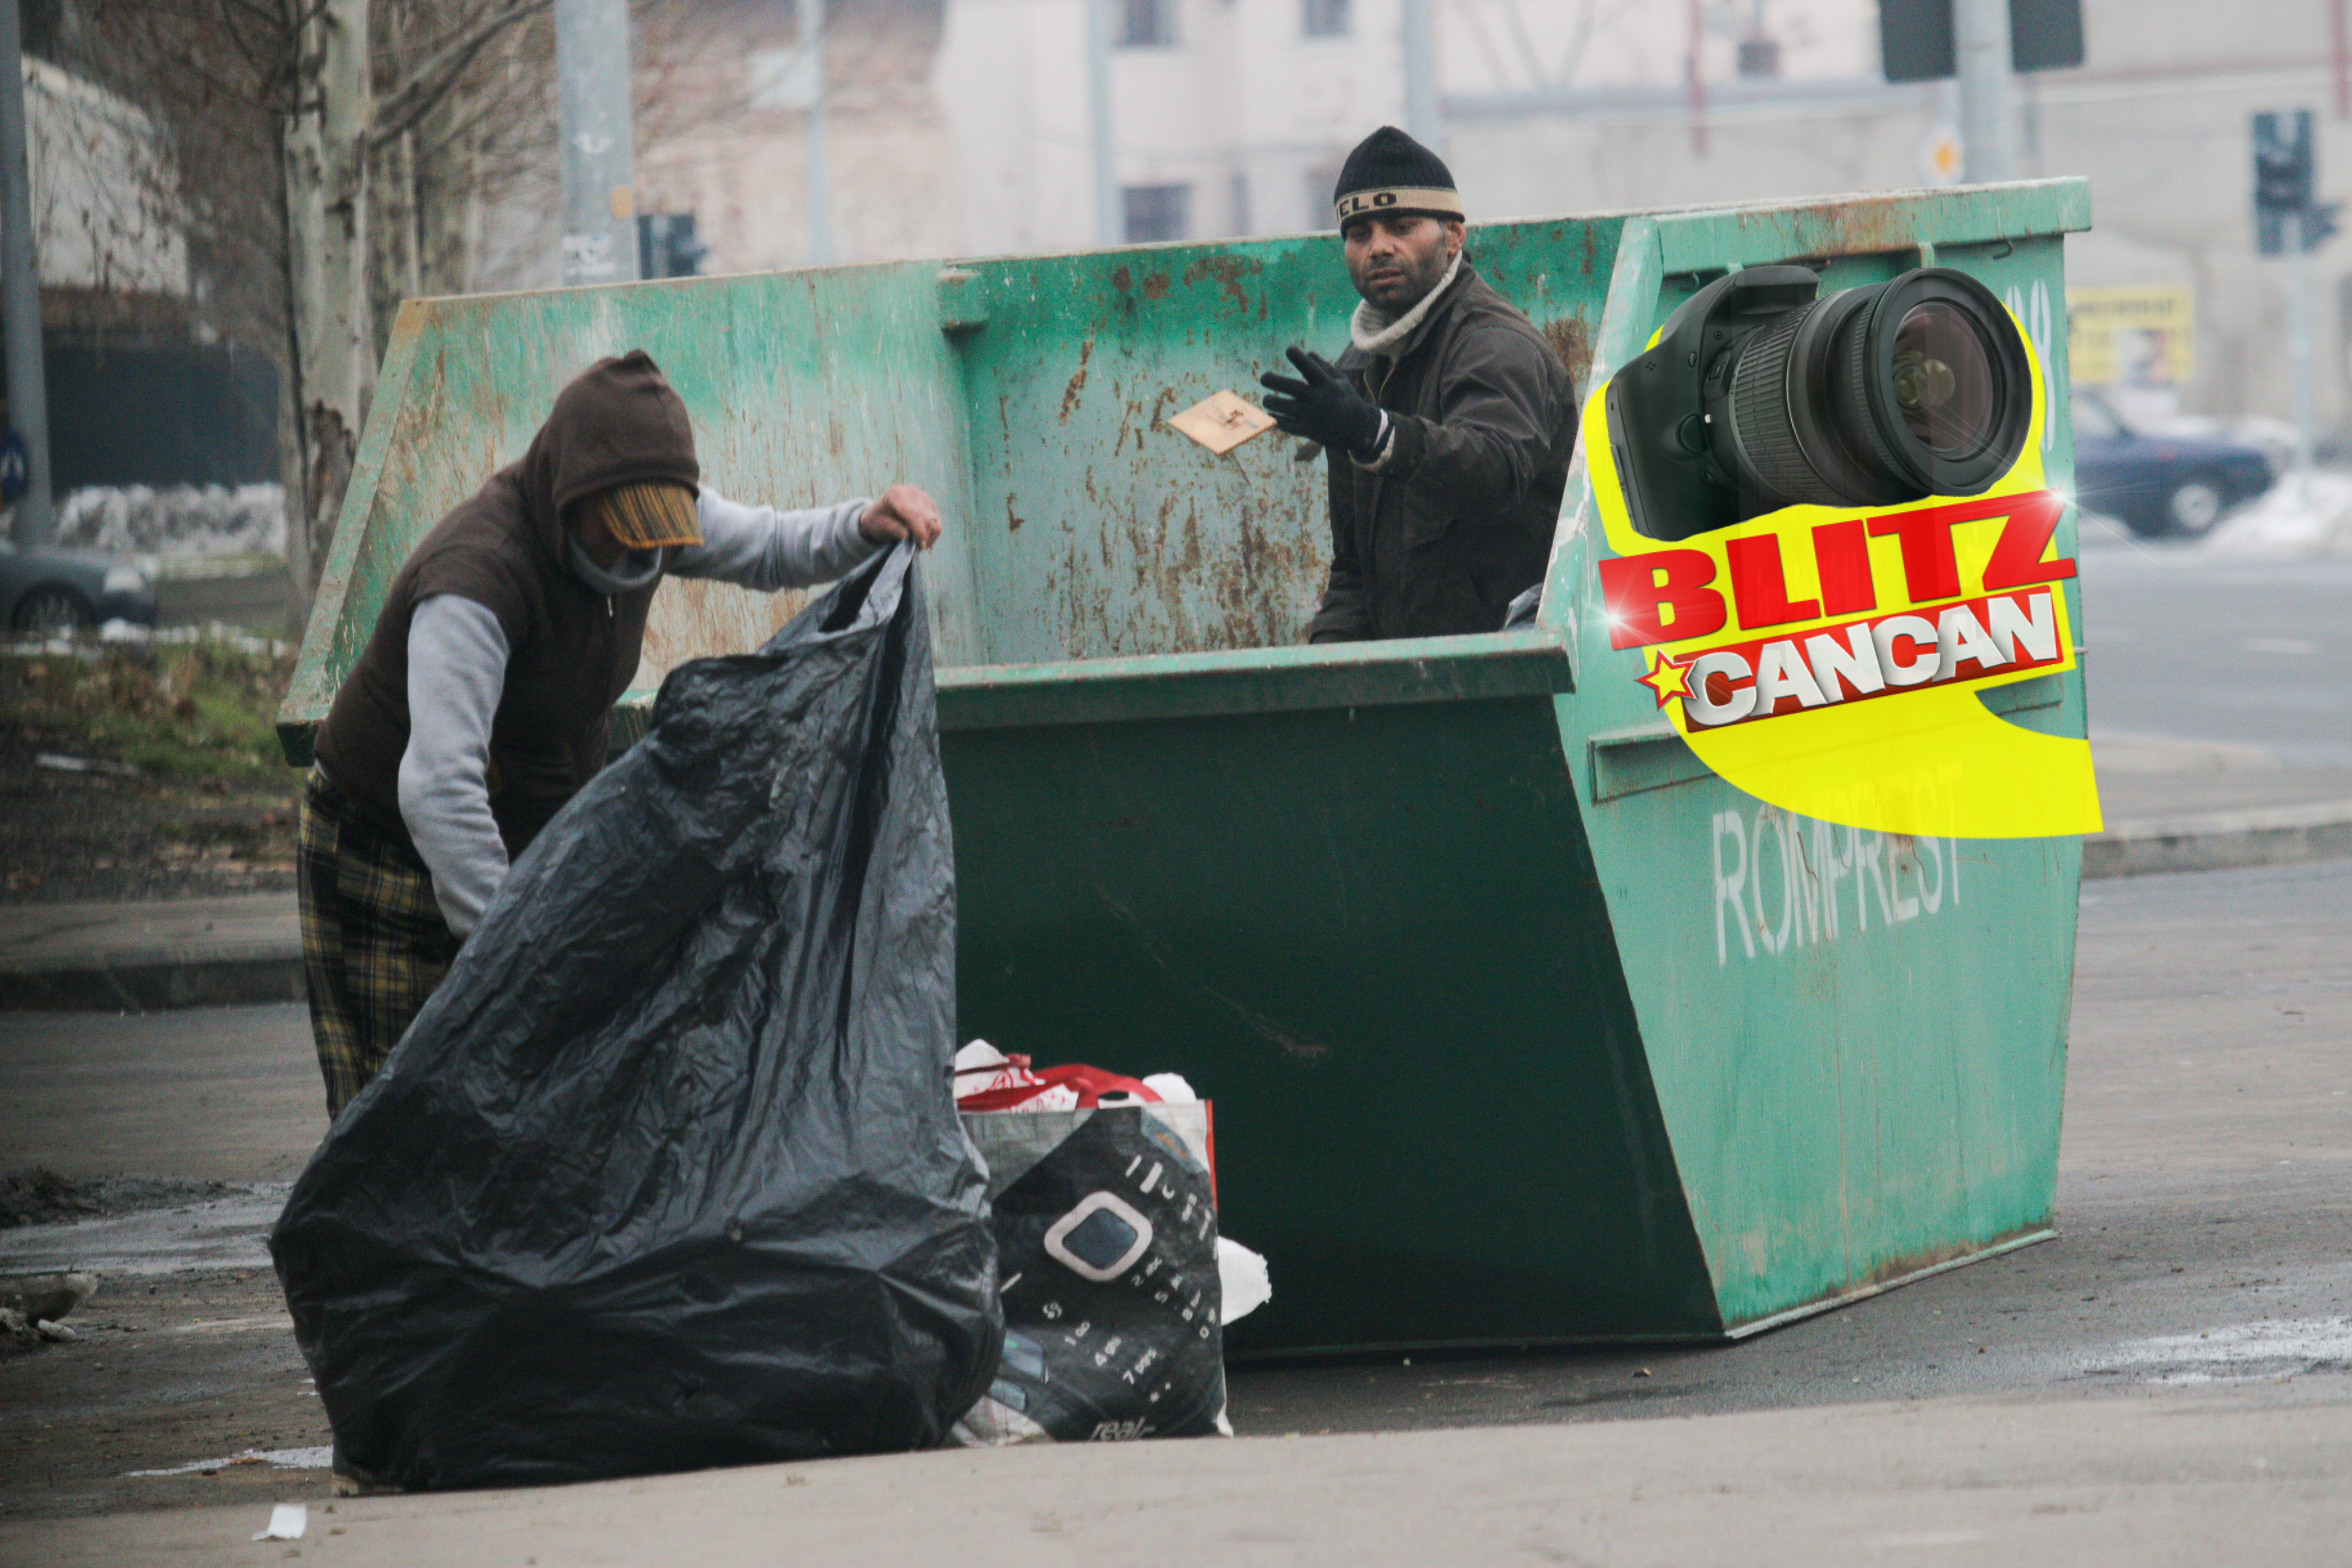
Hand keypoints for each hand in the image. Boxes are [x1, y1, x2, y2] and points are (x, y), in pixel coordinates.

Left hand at [859, 484, 942, 548]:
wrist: (881, 514)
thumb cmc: (878, 521)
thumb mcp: (879, 526)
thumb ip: (892, 529)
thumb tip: (906, 534)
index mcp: (896, 494)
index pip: (914, 514)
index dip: (920, 532)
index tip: (920, 546)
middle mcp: (911, 491)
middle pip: (927, 517)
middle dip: (925, 536)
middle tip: (918, 548)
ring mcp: (922, 495)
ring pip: (934, 520)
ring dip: (930, 536)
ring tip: (920, 545)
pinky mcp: (930, 503)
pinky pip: (937, 521)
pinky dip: (933, 533)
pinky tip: (924, 539)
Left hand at [1257, 347, 1384, 458]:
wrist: (1359, 429)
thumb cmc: (1348, 400)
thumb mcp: (1341, 381)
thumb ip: (1325, 367)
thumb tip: (1308, 353)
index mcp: (1327, 385)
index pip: (1311, 369)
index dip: (1299, 358)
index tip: (1289, 349)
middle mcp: (1318, 399)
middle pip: (1292, 388)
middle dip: (1275, 381)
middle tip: (1263, 378)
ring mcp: (1312, 416)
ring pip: (1285, 408)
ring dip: (1271, 402)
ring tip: (1267, 400)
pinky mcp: (1309, 431)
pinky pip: (1287, 426)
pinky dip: (1277, 420)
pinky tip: (1272, 415)